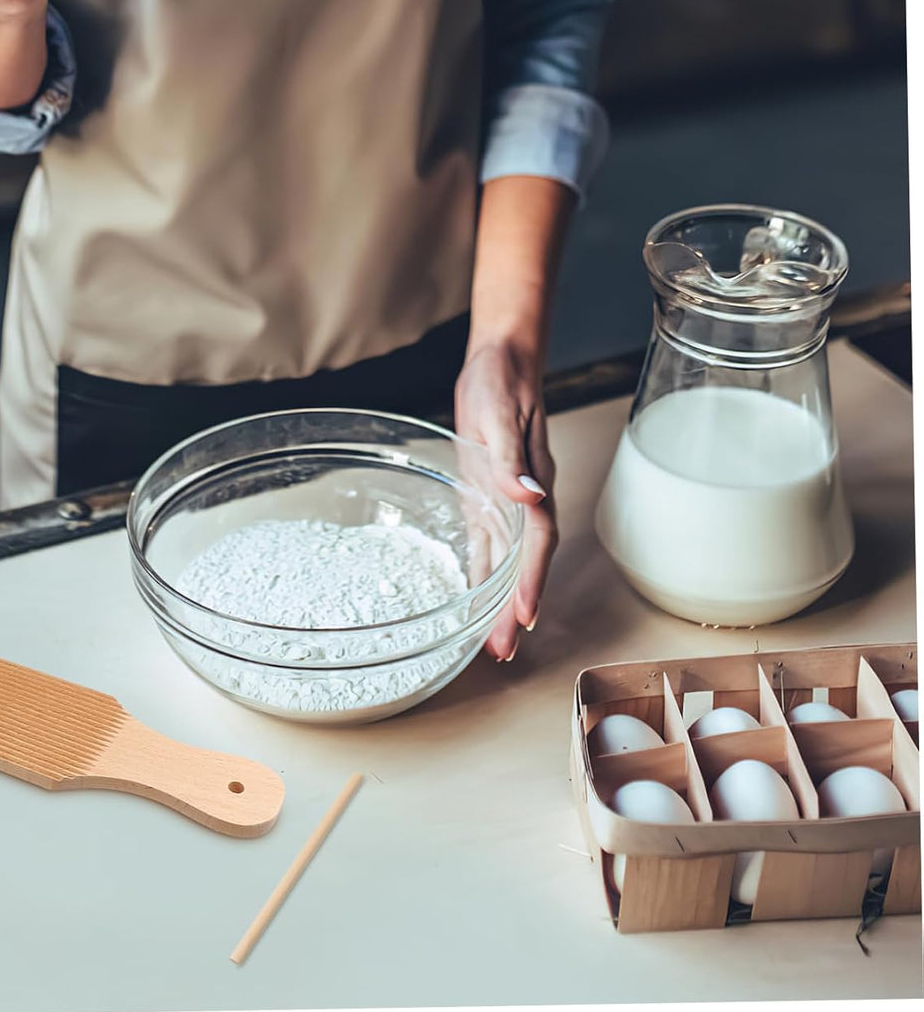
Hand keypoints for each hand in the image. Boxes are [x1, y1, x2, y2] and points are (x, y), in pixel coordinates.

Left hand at [455, 339, 556, 661]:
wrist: (501, 359)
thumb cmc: (503, 382)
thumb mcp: (502, 416)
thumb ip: (513, 459)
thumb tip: (531, 496)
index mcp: (531, 483)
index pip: (535, 543)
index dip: (530, 581)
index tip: (523, 618)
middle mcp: (524, 499)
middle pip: (523, 562)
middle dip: (515, 608)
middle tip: (505, 652)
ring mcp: (507, 498)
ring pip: (508, 559)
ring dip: (501, 600)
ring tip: (494, 642)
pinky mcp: (488, 493)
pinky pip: (489, 541)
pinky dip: (485, 571)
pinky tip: (475, 596)